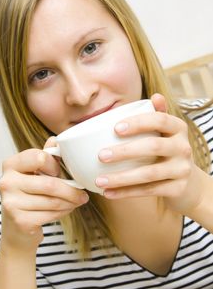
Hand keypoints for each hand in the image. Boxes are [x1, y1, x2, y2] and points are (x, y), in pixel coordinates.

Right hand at [0, 137, 88, 250]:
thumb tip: (56, 139)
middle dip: (72, 190)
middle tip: (82, 194)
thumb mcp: (35, 172)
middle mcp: (7, 182)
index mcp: (10, 165)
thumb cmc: (28, 195)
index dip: (54, 165)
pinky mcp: (20, 221)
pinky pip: (52, 214)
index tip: (59, 172)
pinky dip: (64, 212)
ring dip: (71, 202)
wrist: (17, 228)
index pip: (39, 157)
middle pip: (50, 183)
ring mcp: (11, 202)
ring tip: (76, 201)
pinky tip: (65, 210)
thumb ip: (46, 156)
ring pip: (54, 200)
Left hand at [95, 94, 204, 214]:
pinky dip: (126, 193)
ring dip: (121, 178)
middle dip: (124, 151)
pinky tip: (108, 193)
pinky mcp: (178, 189)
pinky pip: (149, 191)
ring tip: (99, 180)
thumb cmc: (168, 152)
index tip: (115, 128)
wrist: (189, 184)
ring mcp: (182, 170)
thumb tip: (155, 96)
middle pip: (153, 146)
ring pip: (149, 174)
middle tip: (101, 155)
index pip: (160, 120)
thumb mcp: (167, 133)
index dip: (138, 123)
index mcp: (178, 128)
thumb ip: (157, 115)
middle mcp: (183, 147)